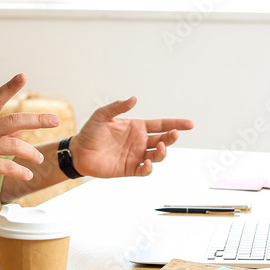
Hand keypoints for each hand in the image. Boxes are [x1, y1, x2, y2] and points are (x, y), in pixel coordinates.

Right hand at [0, 74, 59, 199]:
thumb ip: (2, 135)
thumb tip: (23, 128)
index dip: (9, 87)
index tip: (23, 75)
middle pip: (12, 120)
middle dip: (36, 119)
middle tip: (55, 120)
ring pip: (13, 144)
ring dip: (30, 152)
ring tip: (39, 159)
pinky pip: (6, 165)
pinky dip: (20, 170)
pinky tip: (28, 175)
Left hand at [68, 97, 193, 177]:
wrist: (79, 151)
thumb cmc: (91, 132)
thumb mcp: (102, 115)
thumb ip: (118, 107)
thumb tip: (133, 99)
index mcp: (137, 127)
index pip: (160, 124)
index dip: (175, 124)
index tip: (189, 124)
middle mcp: (139, 141)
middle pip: (162, 139)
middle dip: (171, 137)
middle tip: (174, 134)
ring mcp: (136, 155)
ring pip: (157, 155)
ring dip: (162, 152)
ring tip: (160, 147)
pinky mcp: (130, 169)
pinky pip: (145, 170)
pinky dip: (149, 167)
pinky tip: (147, 161)